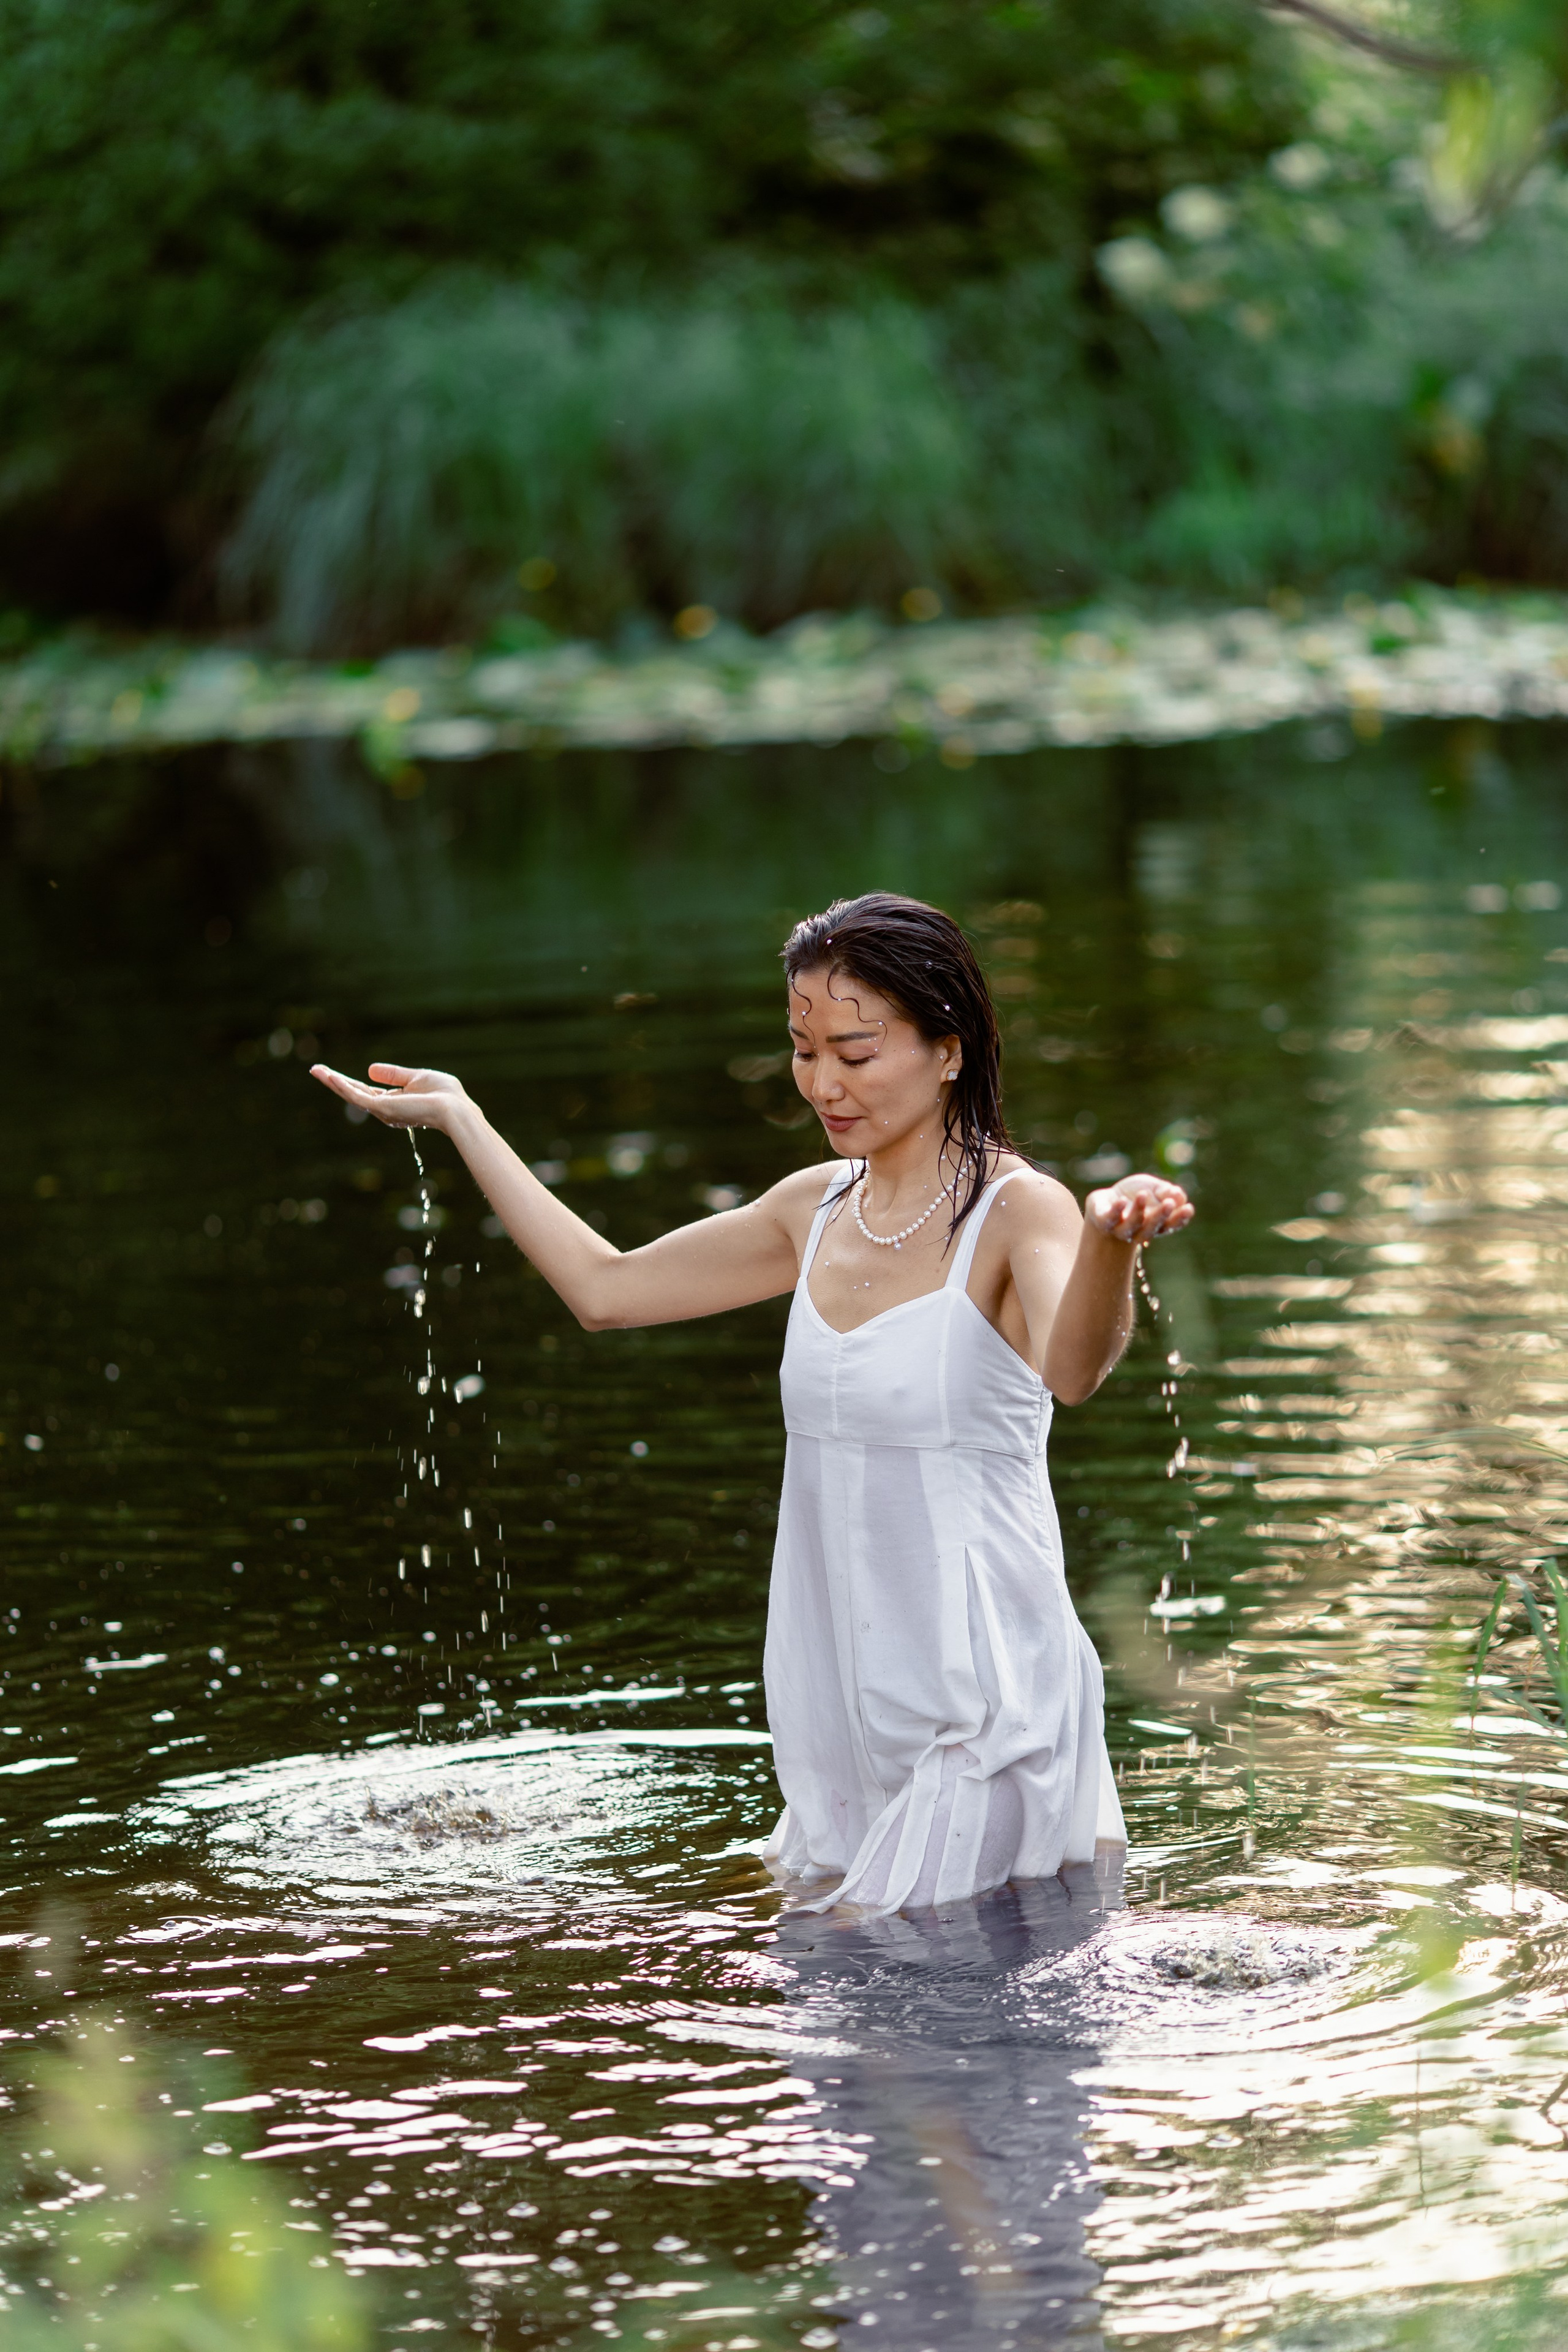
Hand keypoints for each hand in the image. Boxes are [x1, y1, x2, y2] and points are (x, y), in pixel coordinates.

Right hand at [310, 1061, 471, 1132]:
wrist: (456, 1108)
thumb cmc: (444, 1094)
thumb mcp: (416, 1077)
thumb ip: (394, 1075)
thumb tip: (370, 1069)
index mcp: (394, 1103)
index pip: (367, 1091)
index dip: (349, 1082)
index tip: (333, 1073)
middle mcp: (386, 1110)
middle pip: (354, 1094)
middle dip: (334, 1082)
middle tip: (315, 1070)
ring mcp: (384, 1111)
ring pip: (352, 1095)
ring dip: (333, 1082)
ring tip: (316, 1071)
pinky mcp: (384, 1109)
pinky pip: (358, 1098)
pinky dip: (344, 1087)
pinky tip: (331, 1077)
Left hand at [1083, 1172, 1192, 1244]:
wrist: (1106, 1201)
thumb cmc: (1135, 1196)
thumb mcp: (1154, 1189)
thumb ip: (1166, 1191)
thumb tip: (1178, 1195)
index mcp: (1157, 1223)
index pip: (1171, 1224)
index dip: (1180, 1218)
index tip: (1188, 1208)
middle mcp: (1140, 1230)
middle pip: (1153, 1226)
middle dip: (1161, 1215)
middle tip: (1169, 1203)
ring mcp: (1122, 1228)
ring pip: (1132, 1224)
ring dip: (1138, 1211)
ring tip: (1143, 1195)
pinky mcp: (1104, 1222)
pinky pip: (1110, 1219)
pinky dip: (1115, 1210)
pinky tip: (1121, 1201)